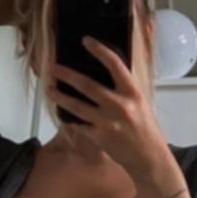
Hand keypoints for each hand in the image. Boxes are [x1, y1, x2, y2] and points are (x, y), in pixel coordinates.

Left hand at [46, 36, 170, 183]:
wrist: (148, 157)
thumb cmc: (146, 128)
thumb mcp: (140, 102)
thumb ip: (124, 89)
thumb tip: (107, 73)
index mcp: (132, 92)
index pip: (114, 64)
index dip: (99, 50)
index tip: (86, 40)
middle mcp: (119, 105)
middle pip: (87, 85)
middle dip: (67, 75)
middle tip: (53, 67)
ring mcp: (107, 122)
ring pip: (77, 106)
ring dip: (60, 97)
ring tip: (48, 89)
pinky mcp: (99, 137)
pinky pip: (79, 124)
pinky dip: (69, 119)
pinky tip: (62, 113)